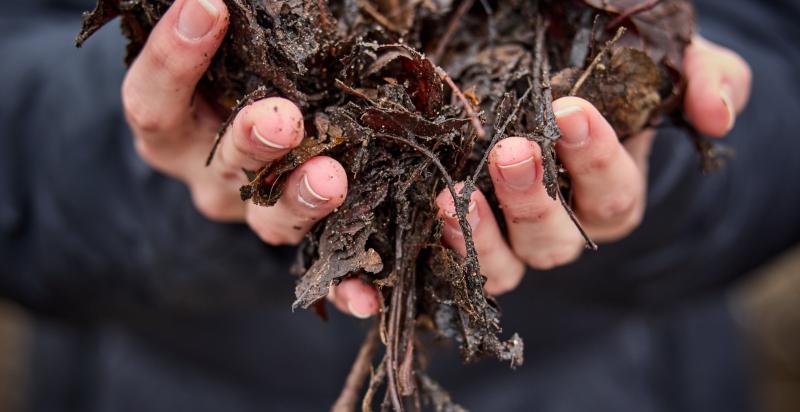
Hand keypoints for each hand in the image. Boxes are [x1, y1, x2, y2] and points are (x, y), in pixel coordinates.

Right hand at [122, 0, 377, 316]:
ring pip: (272, 220)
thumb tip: (234, 1)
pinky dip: (344, 287)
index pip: (154, 101)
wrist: (229, 140)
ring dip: (303, 202)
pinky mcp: (300, 241)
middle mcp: (209, 176)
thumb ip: (234, 38)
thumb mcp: (225, 63)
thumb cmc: (231, 83)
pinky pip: (319, 273)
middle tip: (281, 119)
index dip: (173, 58)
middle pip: (222, 167)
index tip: (206, 6)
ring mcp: (254, 214)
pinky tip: (367, 297)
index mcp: (177, 129)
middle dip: (253, 144)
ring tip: (333, 179)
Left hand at [432, 36, 751, 294]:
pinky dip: (454, 246)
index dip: (595, 158)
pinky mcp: (480, 243)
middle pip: (557, 236)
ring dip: (484, 233)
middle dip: (534, 197)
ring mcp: (521, 240)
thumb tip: (717, 115)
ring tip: (455, 195)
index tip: (570, 112)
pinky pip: (471, 264)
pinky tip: (438, 208)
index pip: (612, 192)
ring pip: (509, 261)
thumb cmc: (620, 92)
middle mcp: (569, 228)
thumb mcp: (676, 74)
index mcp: (613, 196)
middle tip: (512, 150)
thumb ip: (711, 82)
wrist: (562, 108)